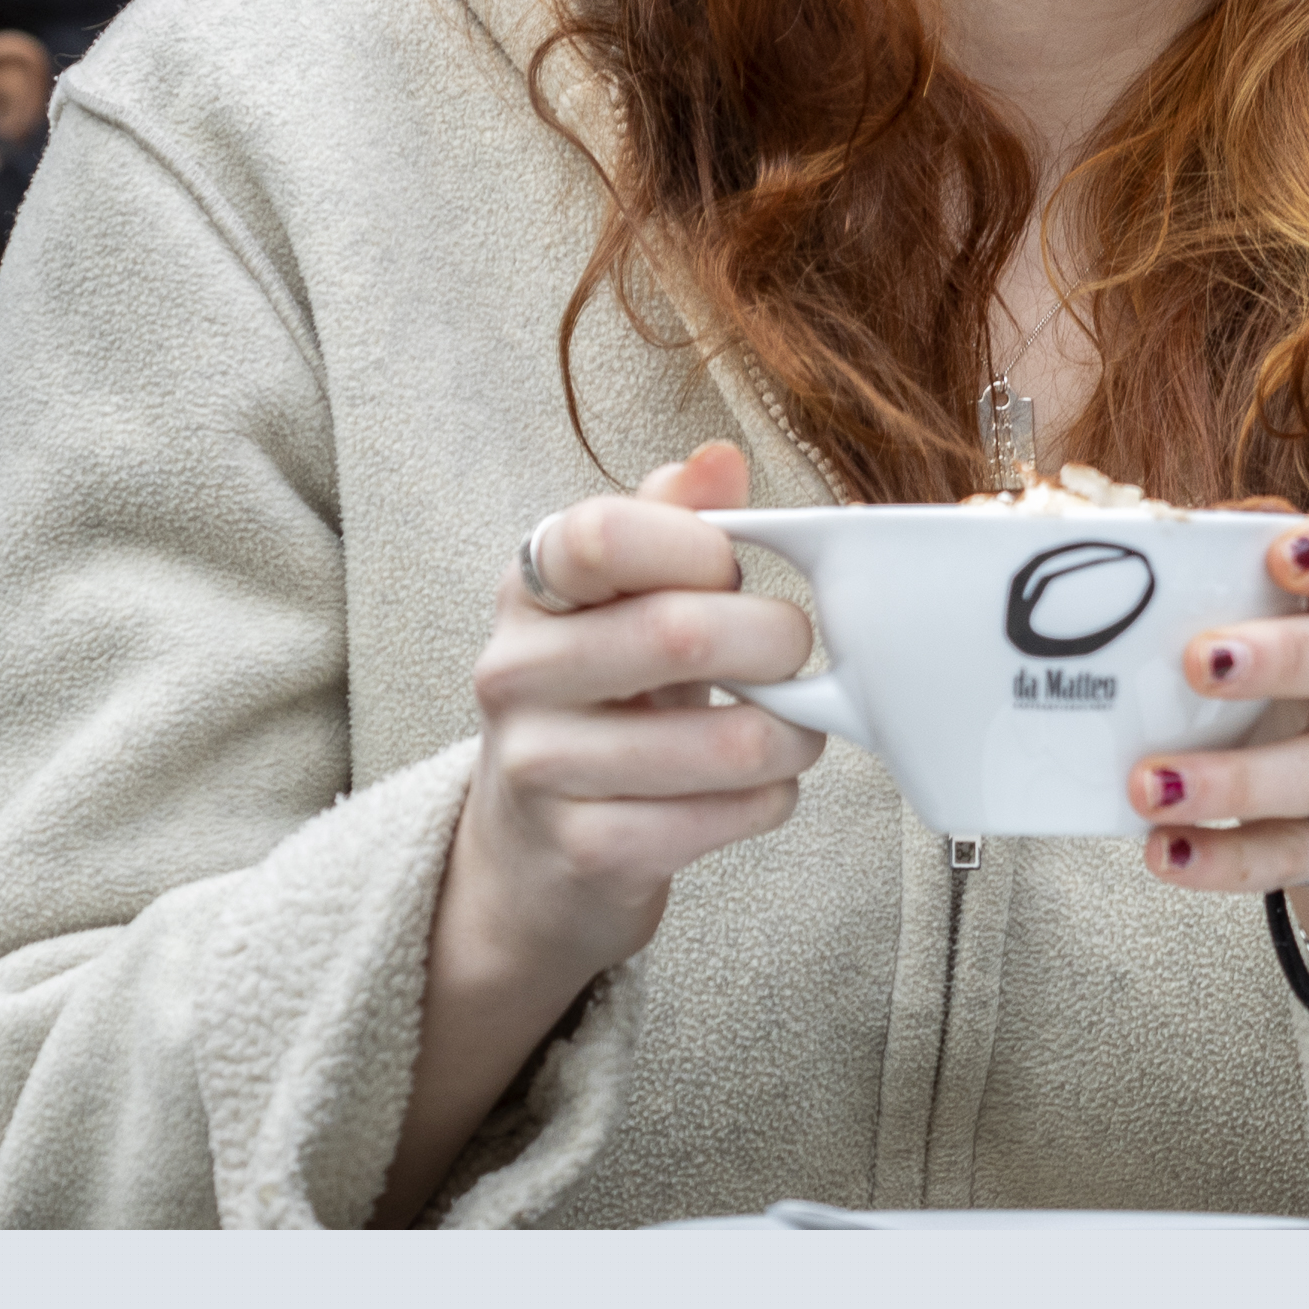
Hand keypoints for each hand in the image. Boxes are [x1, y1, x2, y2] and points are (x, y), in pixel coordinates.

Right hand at [447, 439, 823, 1002]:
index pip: (604, 535)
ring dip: (793, 733)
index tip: (733, 570)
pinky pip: (728, 814)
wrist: (534, 847)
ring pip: (727, 740)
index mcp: (531, 591)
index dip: (701, 546)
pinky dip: (771, 798)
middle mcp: (515, 674)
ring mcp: (541, 768)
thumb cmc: (607, 696)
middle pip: (680, 634)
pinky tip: (754, 787)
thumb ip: (673, 521)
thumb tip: (717, 458)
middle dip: (777, 641)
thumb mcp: (627, 601)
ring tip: (791, 726)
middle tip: (794, 651)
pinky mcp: (587, 850)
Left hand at [1131, 508, 1308, 989]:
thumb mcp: (1295, 647)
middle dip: (1282, 656)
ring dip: (1235, 778)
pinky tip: (1170, 850)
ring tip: (1154, 784)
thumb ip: (1228, 602)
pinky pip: (1293, 854)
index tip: (1286, 552)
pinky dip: (1226, 858)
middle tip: (1201, 661)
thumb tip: (1114, 552)